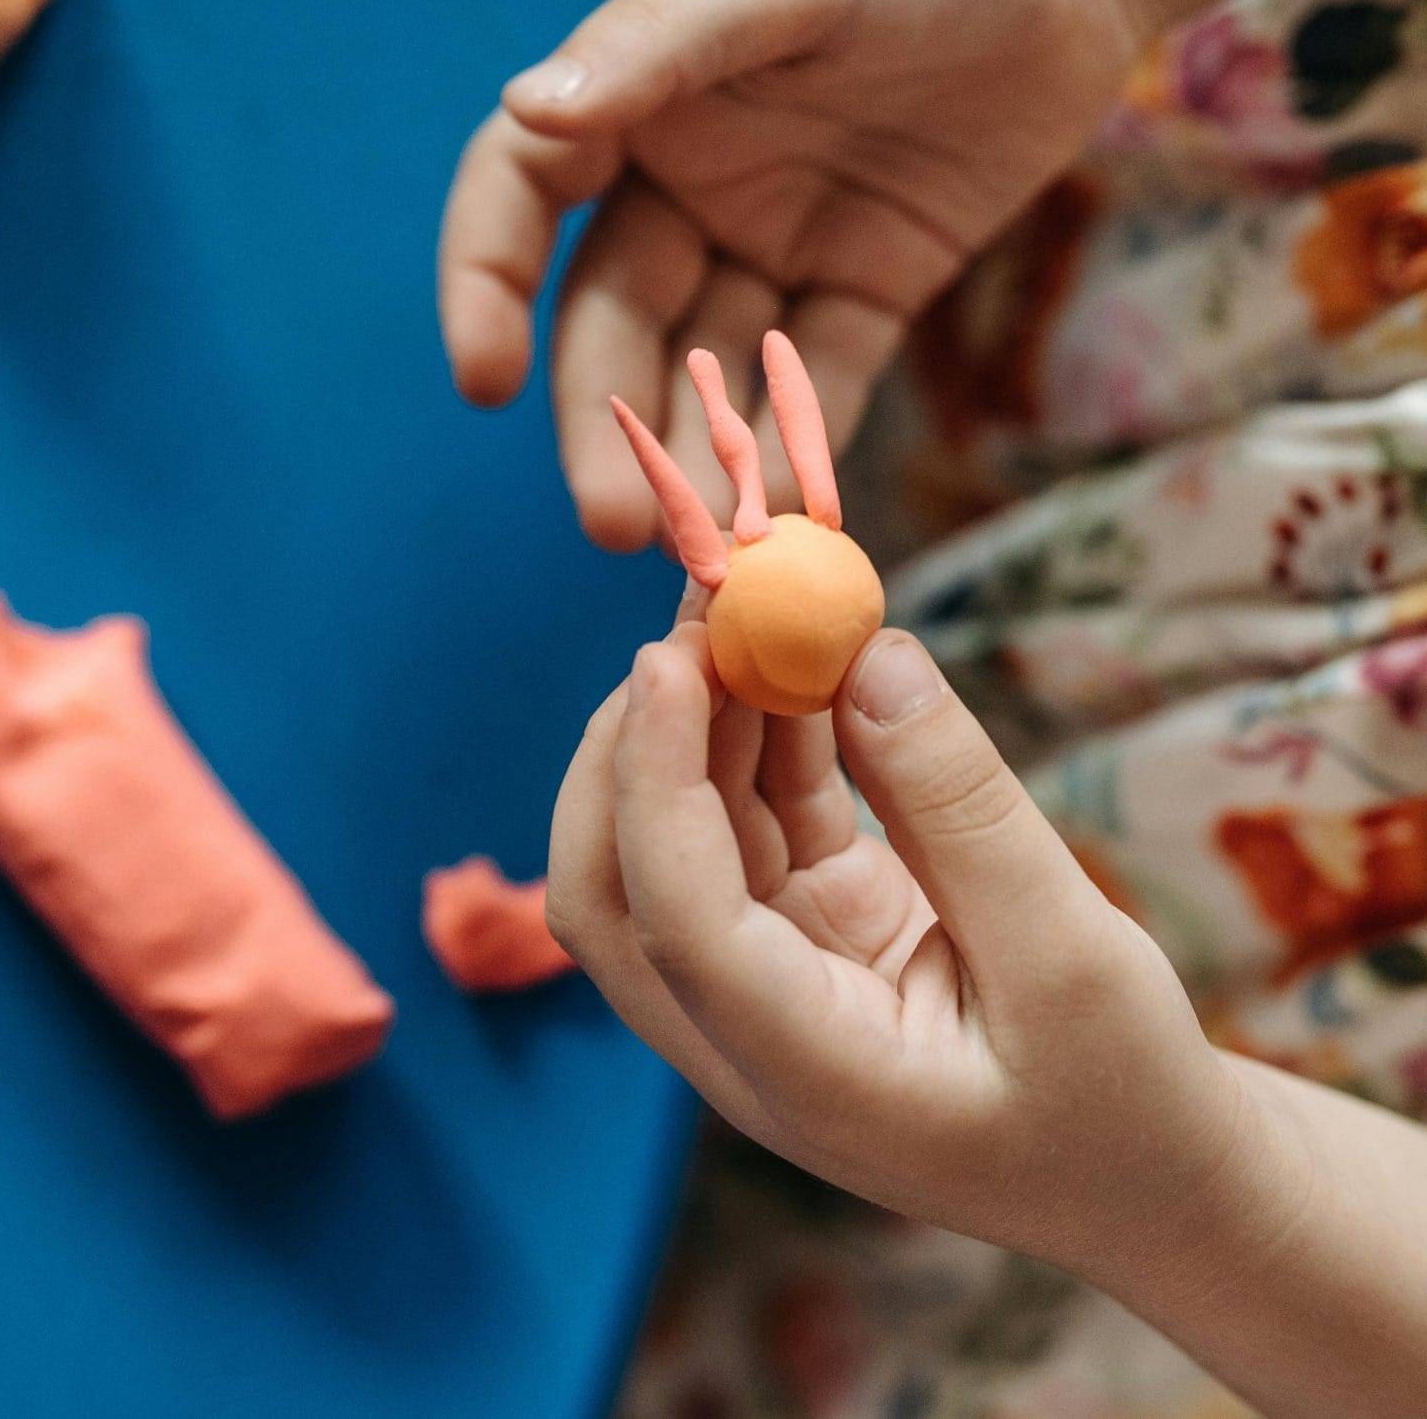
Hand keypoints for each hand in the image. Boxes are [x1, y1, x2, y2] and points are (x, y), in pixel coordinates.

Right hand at [438, 0, 1150, 548]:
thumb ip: (656, 45)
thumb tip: (528, 109)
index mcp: (636, 97)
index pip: (520, 197)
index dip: (484, 282)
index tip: (482, 378)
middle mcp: (686, 179)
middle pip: (617, 317)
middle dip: (606, 421)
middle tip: (617, 522)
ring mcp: (774, 238)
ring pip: (708, 367)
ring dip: (695, 456)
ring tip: (705, 548)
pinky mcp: (867, 283)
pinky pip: (817, 381)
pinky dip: (798, 450)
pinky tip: (787, 522)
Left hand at [548, 620, 1251, 1271]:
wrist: (1152, 1184)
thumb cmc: (1125, 1102)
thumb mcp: (1076, 962)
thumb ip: (966, 815)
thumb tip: (866, 658)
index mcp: (801, 1074)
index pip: (674, 923)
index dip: (654, 785)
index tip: (670, 656)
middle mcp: (746, 1030)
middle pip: (618, 883)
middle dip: (637, 739)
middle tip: (701, 603)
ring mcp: (765, 977)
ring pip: (684, 831)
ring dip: (705, 712)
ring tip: (751, 587)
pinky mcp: (801, 929)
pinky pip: (757, 814)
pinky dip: (769, 729)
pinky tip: (801, 644)